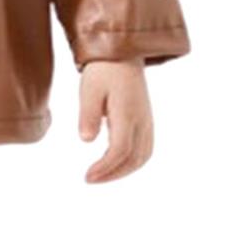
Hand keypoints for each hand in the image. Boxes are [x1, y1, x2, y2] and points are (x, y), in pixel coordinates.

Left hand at [77, 59, 153, 182]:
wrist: (123, 54)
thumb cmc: (103, 71)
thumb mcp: (89, 89)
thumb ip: (88, 115)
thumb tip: (86, 140)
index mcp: (128, 113)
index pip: (120, 150)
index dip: (104, 168)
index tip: (87, 176)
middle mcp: (142, 120)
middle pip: (134, 159)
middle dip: (113, 174)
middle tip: (90, 179)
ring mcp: (147, 121)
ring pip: (142, 156)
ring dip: (123, 171)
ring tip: (101, 175)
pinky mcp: (146, 121)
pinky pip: (144, 149)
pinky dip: (131, 162)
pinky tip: (114, 164)